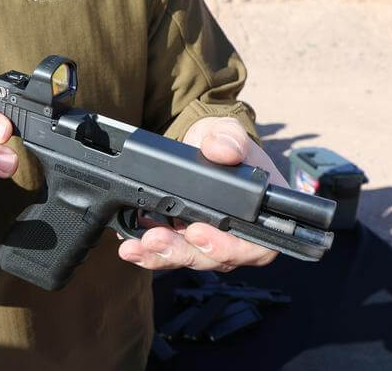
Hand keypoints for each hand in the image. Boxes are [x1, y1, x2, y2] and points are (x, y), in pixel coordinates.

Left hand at [118, 117, 287, 271]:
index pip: (255, 245)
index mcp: (261, 213)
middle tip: (156, 239)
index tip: (197, 232)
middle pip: (216, 259)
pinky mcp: (186, 241)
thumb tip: (222, 149)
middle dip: (183, 251)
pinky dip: (148, 253)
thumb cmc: (223, 143)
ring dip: (160, 255)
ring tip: (136, 245)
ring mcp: (211, 241)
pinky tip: (130, 245)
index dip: (227, 247)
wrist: (200, 146)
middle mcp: (239, 234)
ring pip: (189, 259)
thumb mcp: (227, 131)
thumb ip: (229, 138)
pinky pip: (169, 254)